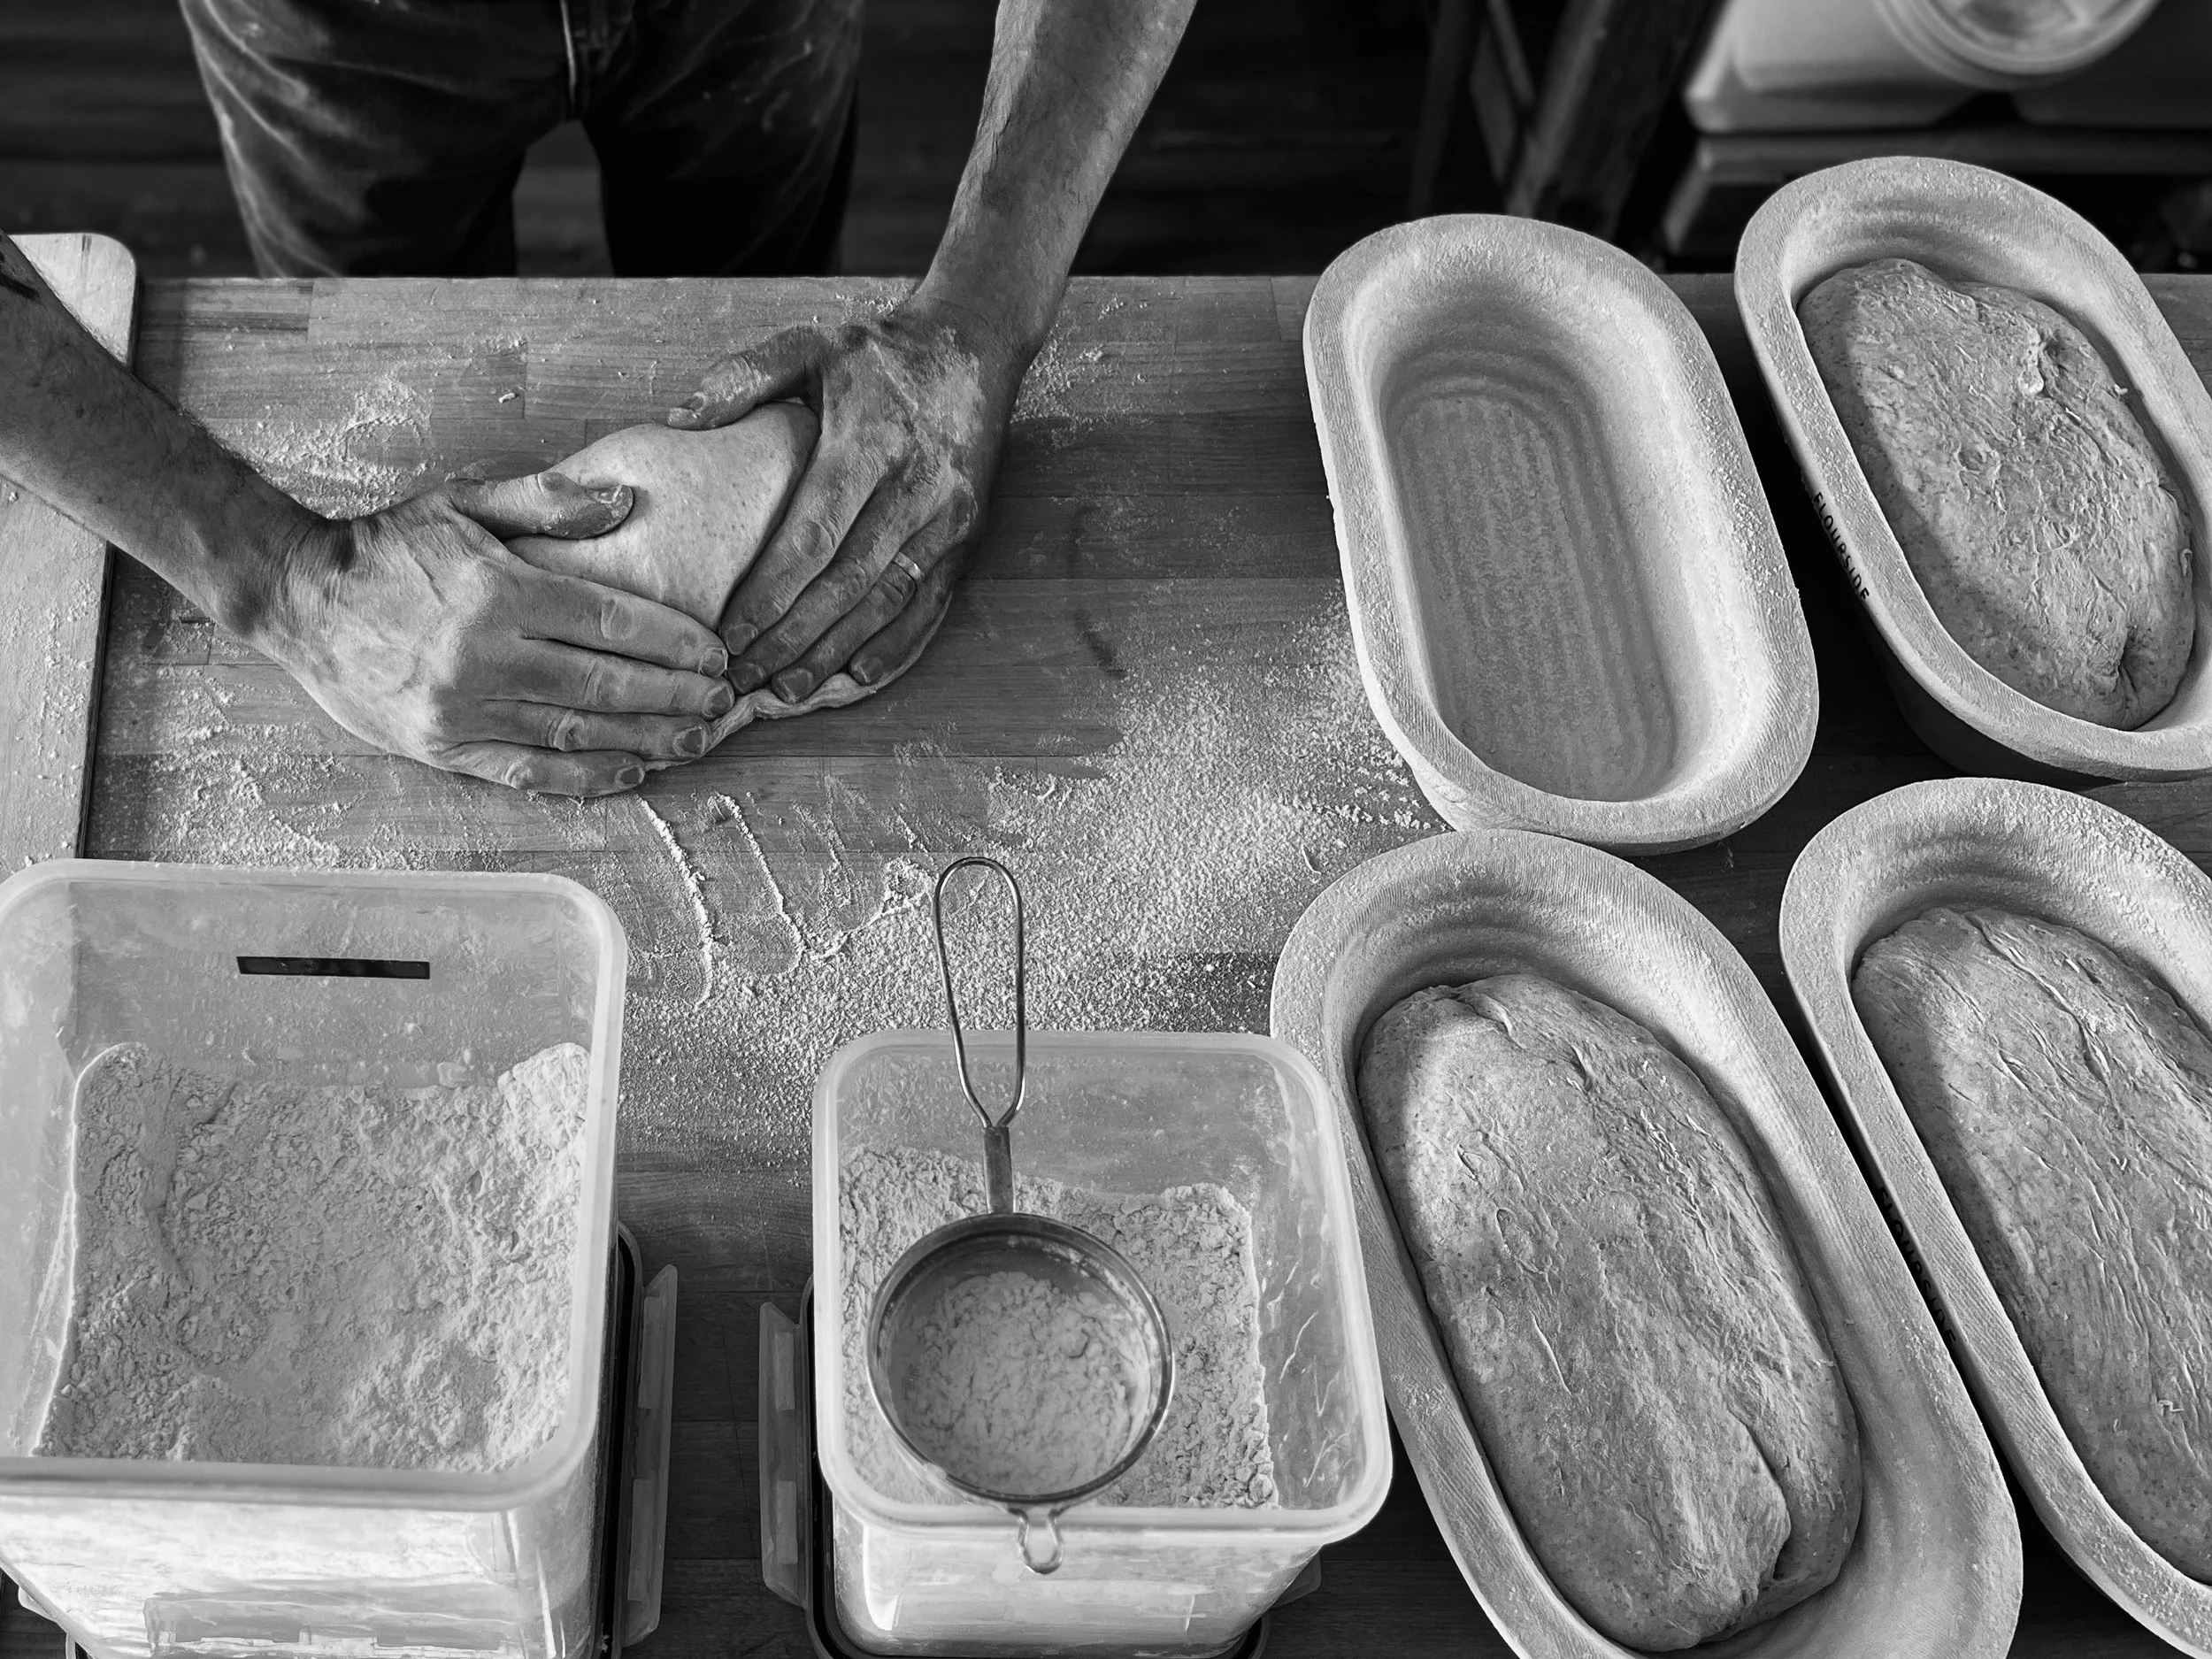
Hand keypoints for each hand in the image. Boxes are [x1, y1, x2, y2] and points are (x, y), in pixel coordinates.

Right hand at [247, 471, 735, 795]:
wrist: (297, 598)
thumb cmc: (389, 547)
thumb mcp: (464, 502)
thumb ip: (548, 501)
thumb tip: (624, 502)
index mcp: (502, 592)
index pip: (616, 623)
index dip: (677, 644)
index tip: (717, 654)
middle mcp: (489, 656)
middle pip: (609, 684)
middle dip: (677, 696)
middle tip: (724, 703)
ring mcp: (465, 709)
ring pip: (578, 734)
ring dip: (647, 739)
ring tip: (696, 739)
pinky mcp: (444, 747)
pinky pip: (530, 772)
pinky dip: (587, 777)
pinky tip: (632, 771)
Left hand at [666, 298, 1024, 701]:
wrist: (975, 346)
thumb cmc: (880, 353)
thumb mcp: (810, 345)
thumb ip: (743, 377)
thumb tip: (677, 420)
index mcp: (871, 442)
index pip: (815, 534)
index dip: (772, 591)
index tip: (729, 632)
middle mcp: (916, 488)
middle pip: (848, 582)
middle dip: (794, 637)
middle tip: (744, 677)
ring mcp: (948, 519)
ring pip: (887, 601)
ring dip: (836, 651)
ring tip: (788, 689)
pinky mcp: (967, 537)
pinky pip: (930, 605)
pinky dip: (895, 647)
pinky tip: (856, 676)